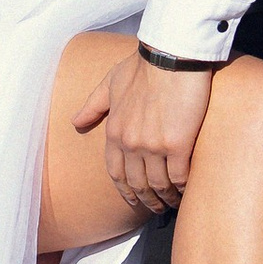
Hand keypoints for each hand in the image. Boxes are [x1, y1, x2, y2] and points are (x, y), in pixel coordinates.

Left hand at [77, 49, 210, 212]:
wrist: (172, 55)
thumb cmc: (143, 65)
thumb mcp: (111, 82)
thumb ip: (93, 105)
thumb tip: (75, 122)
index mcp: (114, 131)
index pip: (115, 172)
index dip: (124, 190)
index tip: (132, 199)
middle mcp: (130, 143)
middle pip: (136, 184)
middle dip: (145, 200)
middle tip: (155, 208)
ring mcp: (154, 146)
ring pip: (158, 184)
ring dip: (165, 197)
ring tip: (173, 201)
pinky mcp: (178, 144)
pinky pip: (179, 177)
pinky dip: (182, 187)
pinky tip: (187, 190)